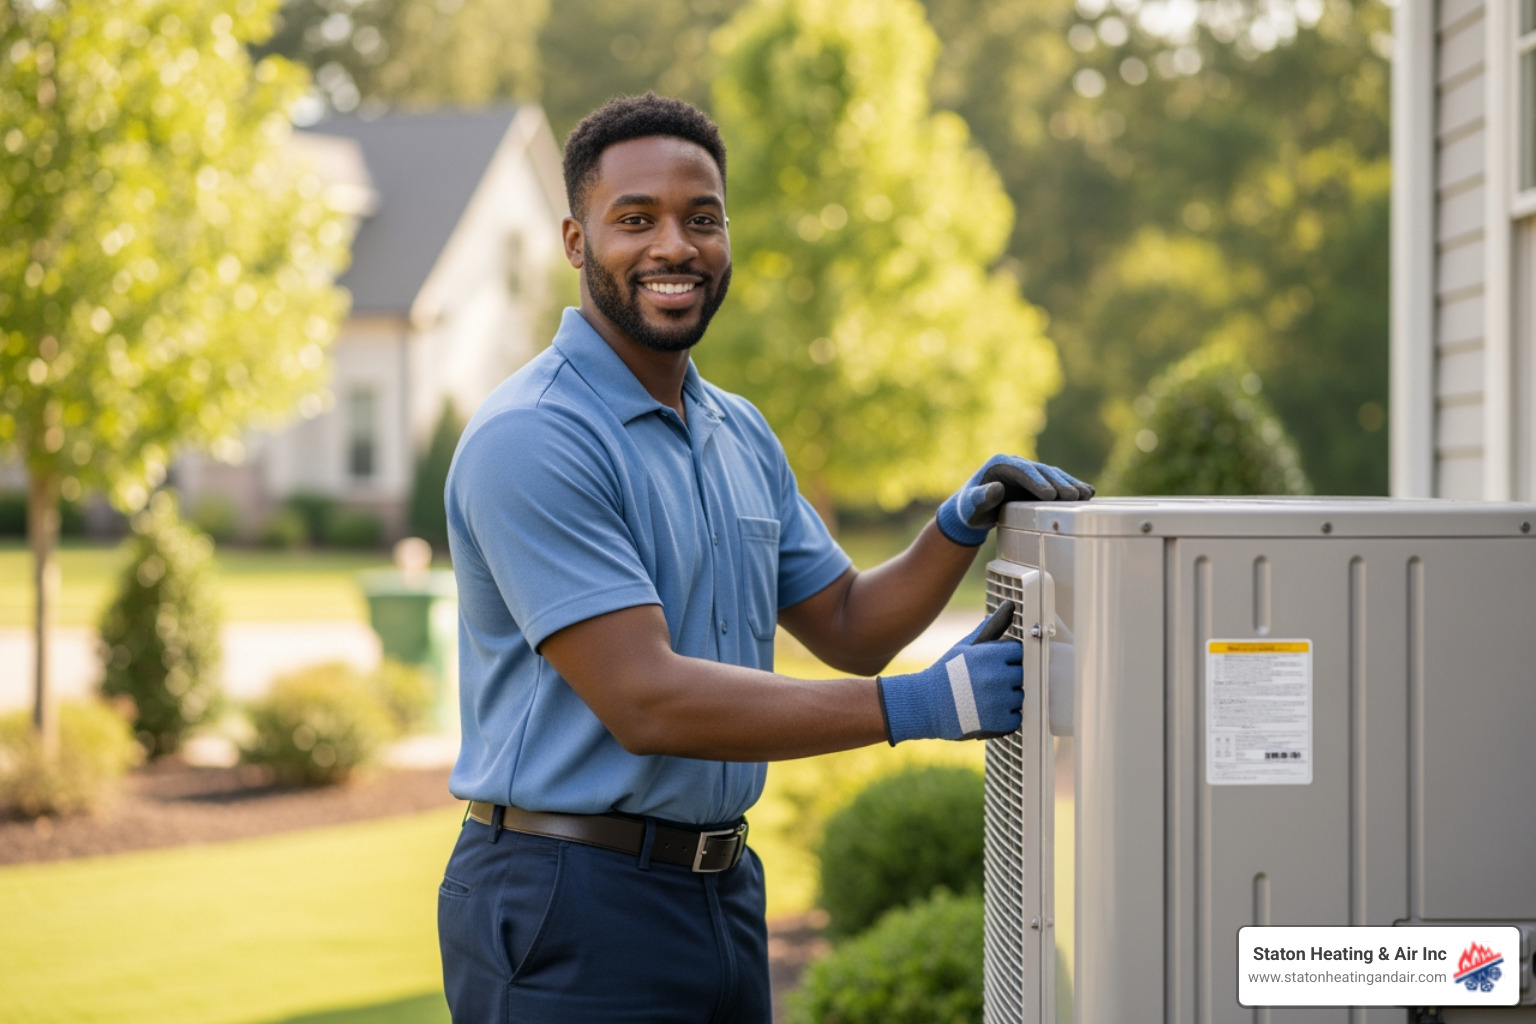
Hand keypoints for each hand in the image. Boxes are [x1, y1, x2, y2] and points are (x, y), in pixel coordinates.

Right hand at [876, 604, 1022, 742]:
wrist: (923, 705)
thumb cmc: (945, 674)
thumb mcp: (964, 648)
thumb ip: (990, 629)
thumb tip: (1009, 607)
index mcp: (988, 655)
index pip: (1018, 651)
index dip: (1007, 657)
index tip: (995, 664)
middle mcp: (995, 677)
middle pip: (1022, 674)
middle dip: (1009, 677)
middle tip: (989, 683)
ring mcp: (997, 702)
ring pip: (1020, 696)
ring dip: (1008, 698)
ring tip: (987, 698)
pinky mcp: (997, 723)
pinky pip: (1016, 718)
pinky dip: (1006, 718)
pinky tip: (989, 713)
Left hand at [936, 454, 1093, 546]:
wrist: (973, 508)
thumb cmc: (969, 508)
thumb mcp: (971, 506)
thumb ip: (981, 498)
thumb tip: (997, 489)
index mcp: (1000, 464)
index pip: (1022, 471)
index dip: (1037, 481)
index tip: (1050, 495)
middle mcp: (1017, 464)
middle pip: (1042, 471)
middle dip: (1059, 483)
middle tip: (1074, 498)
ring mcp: (1029, 472)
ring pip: (1053, 475)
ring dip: (1070, 484)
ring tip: (1085, 496)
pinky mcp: (1038, 481)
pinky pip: (1057, 481)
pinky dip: (1072, 486)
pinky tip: (1088, 493)